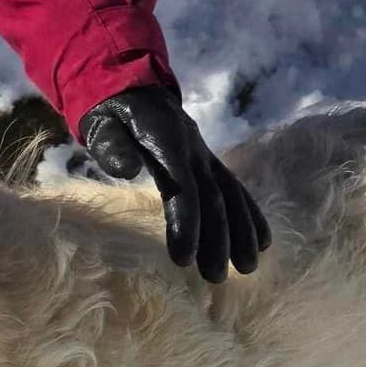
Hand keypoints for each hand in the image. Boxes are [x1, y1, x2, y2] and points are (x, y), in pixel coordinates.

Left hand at [79, 87, 270, 282]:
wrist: (134, 89)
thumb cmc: (113, 115)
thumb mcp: (103, 123)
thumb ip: (112, 145)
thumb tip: (127, 169)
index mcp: (168, 141)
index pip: (182, 187)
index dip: (186, 222)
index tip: (184, 259)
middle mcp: (195, 149)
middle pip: (213, 197)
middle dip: (218, 238)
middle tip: (215, 277)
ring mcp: (206, 156)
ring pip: (231, 194)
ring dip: (242, 232)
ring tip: (248, 268)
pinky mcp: (211, 163)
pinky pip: (236, 189)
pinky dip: (250, 215)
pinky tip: (262, 242)